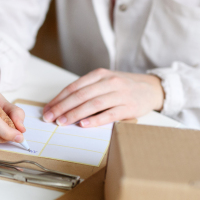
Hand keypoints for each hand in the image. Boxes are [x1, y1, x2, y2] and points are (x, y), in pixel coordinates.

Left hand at [42, 68, 163, 127]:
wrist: (151, 88)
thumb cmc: (123, 87)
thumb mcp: (105, 82)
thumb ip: (87, 90)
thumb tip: (62, 106)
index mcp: (100, 74)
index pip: (74, 87)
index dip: (59, 99)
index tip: (47, 109)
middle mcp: (109, 82)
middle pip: (81, 95)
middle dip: (62, 107)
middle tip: (49, 118)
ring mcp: (120, 94)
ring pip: (93, 104)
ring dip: (75, 114)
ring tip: (62, 122)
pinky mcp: (128, 107)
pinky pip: (109, 114)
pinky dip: (95, 120)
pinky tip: (83, 125)